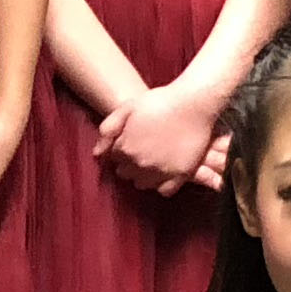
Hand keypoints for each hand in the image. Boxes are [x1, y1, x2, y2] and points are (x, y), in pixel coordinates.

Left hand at [94, 77, 225, 195]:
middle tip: (143, 149)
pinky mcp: (180, 175)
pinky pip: (165, 190)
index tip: (131, 141)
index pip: (115, 158)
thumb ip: (108, 129)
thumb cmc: (159, 101)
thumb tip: (97, 153)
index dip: (122, 148)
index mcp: (125, 149)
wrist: (193, 103)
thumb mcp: (127, 108)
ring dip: (144, 175)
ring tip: (152, 160)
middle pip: (127, 173)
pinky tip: (164, 172)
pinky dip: (162, 185)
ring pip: (143, 184)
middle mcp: (140, 164)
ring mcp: (160, 172)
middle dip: (130, 163)